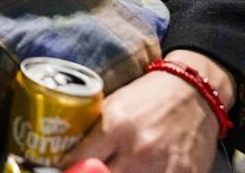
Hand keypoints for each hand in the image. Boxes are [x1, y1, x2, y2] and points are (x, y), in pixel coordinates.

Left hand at [62, 50, 234, 172]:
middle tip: (87, 169)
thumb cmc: (147, 97)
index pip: (79, 160)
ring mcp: (162, 165)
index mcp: (115, 126)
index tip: (65, 167)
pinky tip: (138, 170)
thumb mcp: (112, 105)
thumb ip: (92, 130)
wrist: (191, 92)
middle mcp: (137, 148)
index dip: (68, 167)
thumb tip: (65, 151)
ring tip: (111, 168)